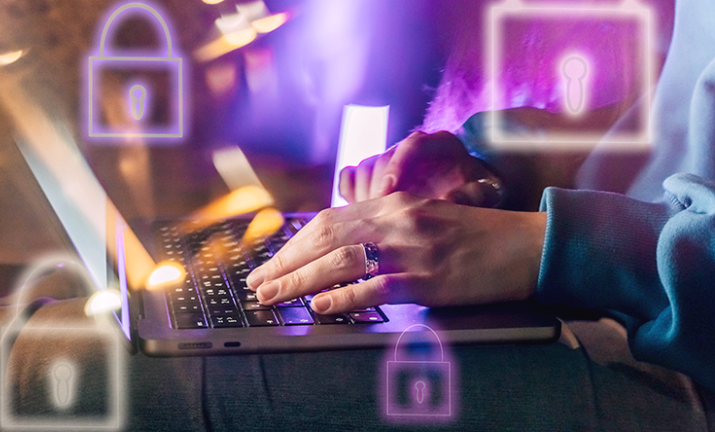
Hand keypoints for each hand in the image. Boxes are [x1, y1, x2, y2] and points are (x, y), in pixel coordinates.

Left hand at [246, 192, 546, 313]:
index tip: (272, 262)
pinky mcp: (428, 279)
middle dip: (286, 262)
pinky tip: (321, 306)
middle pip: (326, 239)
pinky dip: (345, 296)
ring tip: (272, 296)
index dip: (295, 243)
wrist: (526, 245)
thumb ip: (387, 225)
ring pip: (341, 260)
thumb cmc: (477, 235)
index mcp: (395, 204)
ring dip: (300, 280)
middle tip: (257, 283)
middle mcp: (397, 221)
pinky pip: (377, 286)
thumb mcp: (426, 218)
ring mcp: (412, 249)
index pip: (329, 221)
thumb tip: (344, 245)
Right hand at [339, 131, 502, 206]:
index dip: (396, 165)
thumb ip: (471, 195)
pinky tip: (357, 214)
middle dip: (375, 188)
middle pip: (381, 159)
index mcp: (438, 143)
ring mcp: (388, 160)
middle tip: (374, 215)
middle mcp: (409, 147)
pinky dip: (349, 193)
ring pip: (362, 170)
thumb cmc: (475, 192)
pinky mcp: (373, 175)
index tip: (390, 189)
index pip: (411, 145)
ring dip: (362, 195)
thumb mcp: (482, 192)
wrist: (467, 191)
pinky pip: (350, 177)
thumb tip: (450, 200)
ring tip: (369, 222)